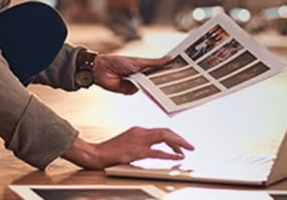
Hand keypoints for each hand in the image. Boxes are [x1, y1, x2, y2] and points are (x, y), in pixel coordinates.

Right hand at [62, 127, 194, 169]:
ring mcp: (139, 141)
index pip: (160, 130)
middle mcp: (140, 132)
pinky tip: (176, 157)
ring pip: (164, 137)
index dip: (173, 136)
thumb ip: (140, 143)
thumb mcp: (127, 142)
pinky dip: (169, 154)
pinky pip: (157, 152)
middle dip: (180, 138)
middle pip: (165, 131)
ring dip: (178, 143)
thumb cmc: (110, 151)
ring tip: (186, 150)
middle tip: (189, 146)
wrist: (97, 154)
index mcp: (138, 130)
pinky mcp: (136, 152)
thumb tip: (153, 150)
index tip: (180, 143)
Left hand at [93, 54, 174, 93]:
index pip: (159, 70)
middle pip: (156, 80)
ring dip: (156, 88)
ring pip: (149, 87)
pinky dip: (144, 92)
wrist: (101, 70)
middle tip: (181, 82)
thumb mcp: (138, 62)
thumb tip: (170, 58)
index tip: (182, 71)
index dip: (169, 71)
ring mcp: (136, 84)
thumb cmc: (118, 62)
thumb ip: (154, 63)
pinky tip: (153, 93)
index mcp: (144, 67)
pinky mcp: (130, 91)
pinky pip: (140, 93)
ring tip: (170, 88)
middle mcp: (141, 76)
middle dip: (166, 81)